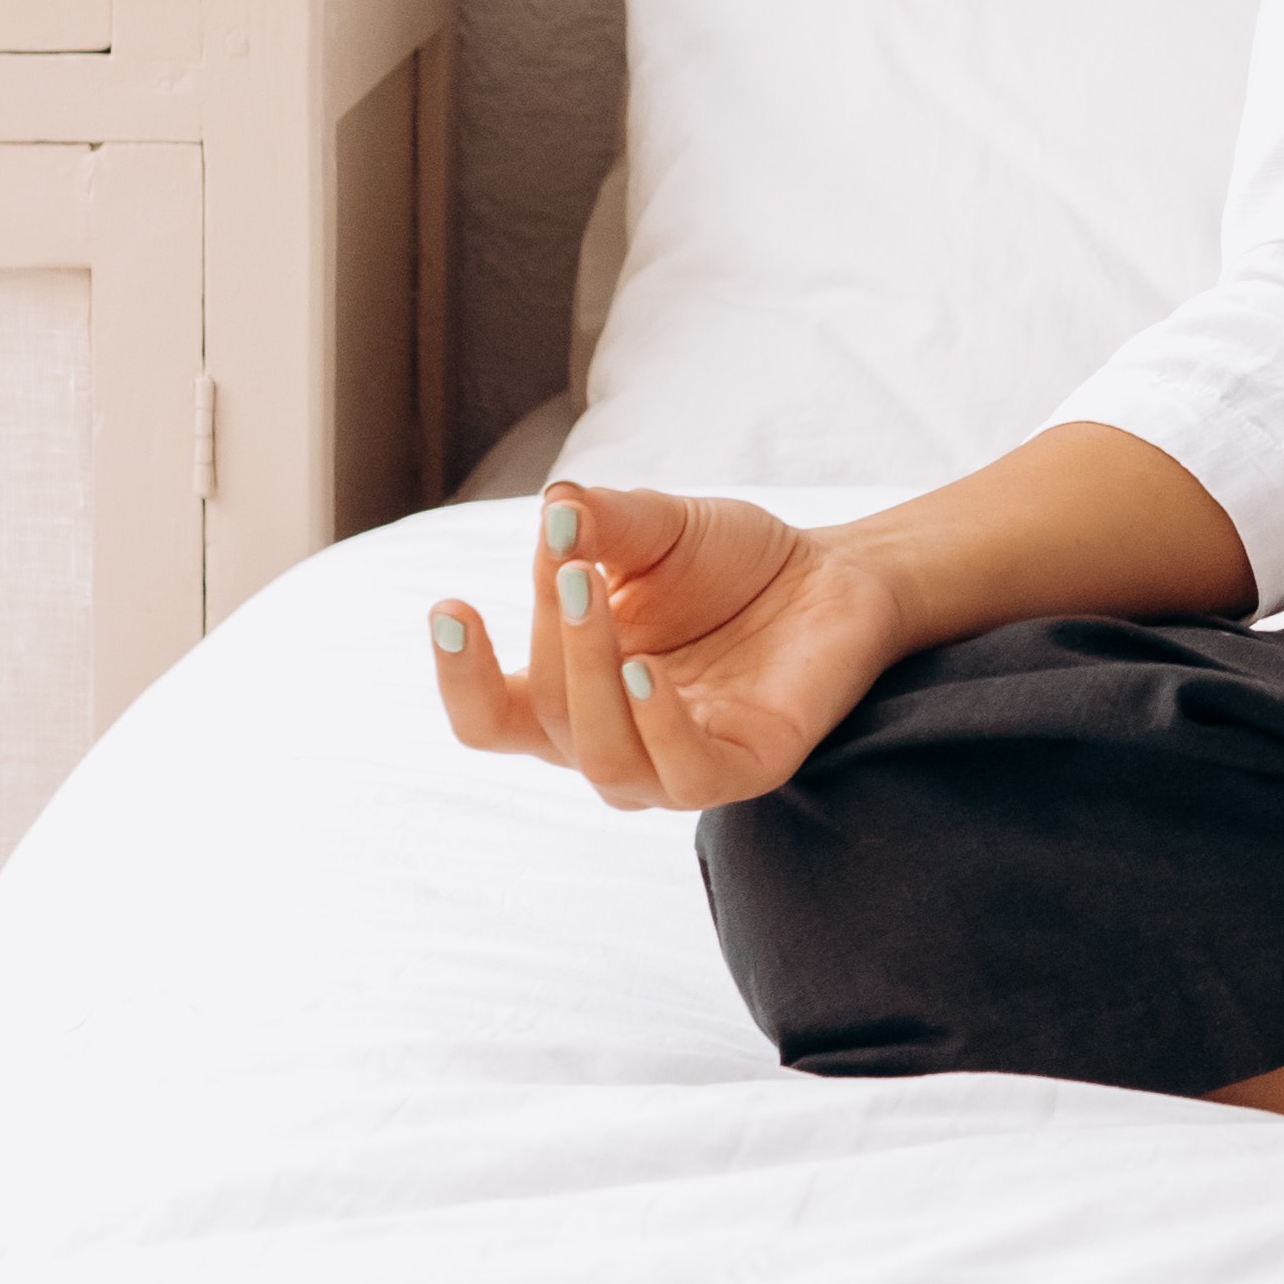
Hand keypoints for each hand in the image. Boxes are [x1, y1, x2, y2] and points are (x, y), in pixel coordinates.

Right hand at [425, 481, 905, 810]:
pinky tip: (645, 673)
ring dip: (588, 678)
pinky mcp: (745, 767)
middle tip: (568, 560)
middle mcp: (612, 740)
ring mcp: (675, 764)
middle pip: (546, 716)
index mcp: (571, 695)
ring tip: (592, 600)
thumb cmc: (729, 561)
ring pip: (603, 758)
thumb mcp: (655, 527)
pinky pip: (686, 774)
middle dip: (550, 633)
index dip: (458, 676)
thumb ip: (600, 523)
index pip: (489, 717)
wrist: (834, 572)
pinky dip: (659, 727)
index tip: (449, 606)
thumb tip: (555, 509)